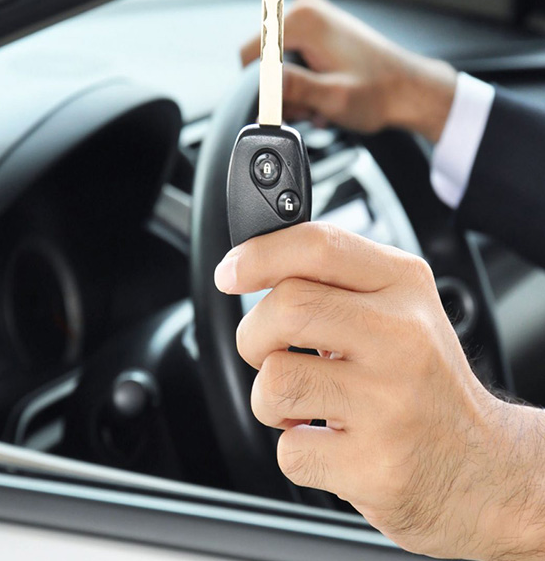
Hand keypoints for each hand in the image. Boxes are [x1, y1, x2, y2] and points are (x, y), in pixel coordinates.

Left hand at [214, 223, 544, 559]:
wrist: (482, 466)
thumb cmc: (424, 381)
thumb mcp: (399, 308)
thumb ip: (336, 278)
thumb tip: (255, 262)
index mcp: (404, 287)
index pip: (318, 246)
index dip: (258, 255)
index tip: (230, 273)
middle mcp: (402, 338)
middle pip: (285, 308)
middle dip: (254, 335)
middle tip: (270, 352)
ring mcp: (391, 405)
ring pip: (274, 380)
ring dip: (269, 398)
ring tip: (303, 404)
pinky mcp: (377, 465)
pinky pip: (289, 449)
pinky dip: (295, 449)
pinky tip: (329, 441)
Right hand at [241, 0, 456, 142]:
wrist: (409, 91)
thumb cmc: (379, 93)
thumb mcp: (331, 98)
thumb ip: (293, 88)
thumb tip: (262, 84)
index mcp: (302, 19)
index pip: (248, 56)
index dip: (262, 87)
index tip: (290, 103)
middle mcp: (305, 10)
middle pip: (263, 60)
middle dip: (281, 90)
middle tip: (310, 105)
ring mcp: (313, 18)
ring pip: (277, 64)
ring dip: (293, 90)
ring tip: (321, 102)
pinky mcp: (320, 30)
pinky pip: (293, 60)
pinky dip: (304, 82)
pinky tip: (324, 94)